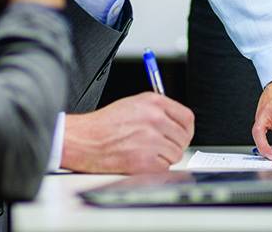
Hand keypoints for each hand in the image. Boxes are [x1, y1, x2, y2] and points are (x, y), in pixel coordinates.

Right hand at [60, 93, 195, 172]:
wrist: (84, 140)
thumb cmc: (104, 124)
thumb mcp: (134, 104)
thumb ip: (159, 110)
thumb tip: (177, 122)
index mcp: (154, 103)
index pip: (187, 118)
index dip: (185, 129)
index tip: (181, 134)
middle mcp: (155, 119)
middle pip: (183, 137)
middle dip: (174, 144)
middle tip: (162, 147)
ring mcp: (151, 140)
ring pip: (175, 154)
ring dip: (164, 157)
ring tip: (145, 152)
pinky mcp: (145, 161)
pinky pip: (164, 167)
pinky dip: (155, 167)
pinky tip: (140, 160)